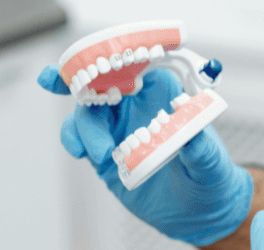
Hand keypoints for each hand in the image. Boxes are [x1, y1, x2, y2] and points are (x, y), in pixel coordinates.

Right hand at [38, 65, 252, 245]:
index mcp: (166, 92)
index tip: (101, 54)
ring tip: (98, 154)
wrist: (196, 211)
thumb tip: (193, 135)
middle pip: (102, 78)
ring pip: (87, 110)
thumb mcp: (211, 164)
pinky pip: (80, 136)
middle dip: (75, 74)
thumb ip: (200, 150)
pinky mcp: (104, 150)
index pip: (139, 61)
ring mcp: (118, 126)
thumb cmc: (210, 176)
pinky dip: (74, 138)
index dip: (117, 52)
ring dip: (83, 125)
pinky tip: (80, 150)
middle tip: (53, 78)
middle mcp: (138, 103)